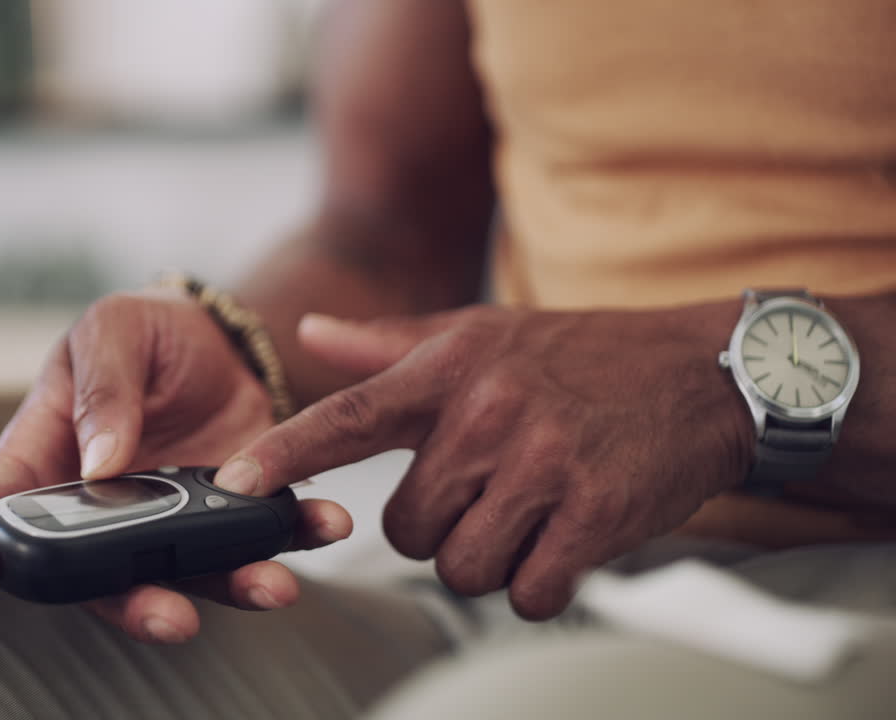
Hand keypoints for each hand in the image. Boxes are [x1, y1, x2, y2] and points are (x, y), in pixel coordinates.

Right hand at [0, 290, 352, 642]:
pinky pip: (252, 541)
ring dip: (227, 588)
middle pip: (95, 577)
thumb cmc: (144, 332)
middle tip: (173, 616)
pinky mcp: (225, 516)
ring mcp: (163, 519)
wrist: (222, 339)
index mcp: (46, 453)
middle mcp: (98, 507)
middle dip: (134, 604)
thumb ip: (102, 385)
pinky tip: (323, 522)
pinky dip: (291, 539)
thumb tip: (100, 460)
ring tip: (272, 583)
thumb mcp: (113, 329)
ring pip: (182, 575)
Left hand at [213, 304, 751, 619]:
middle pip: (407, 528)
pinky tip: (564, 540)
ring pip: (462, 566)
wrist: (702, 374)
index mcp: (450, 370)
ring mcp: (543, 464)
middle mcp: (488, 413)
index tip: (233, 483)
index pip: (347, 416)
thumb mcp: (482, 331)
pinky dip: (541, 584)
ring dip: (490, 558)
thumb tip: (308, 332)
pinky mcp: (595, 513)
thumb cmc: (579, 356)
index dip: (284, 454)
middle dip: (439, 528)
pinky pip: (528, 591)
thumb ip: (388, 343)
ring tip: (528, 512)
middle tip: (487, 494)